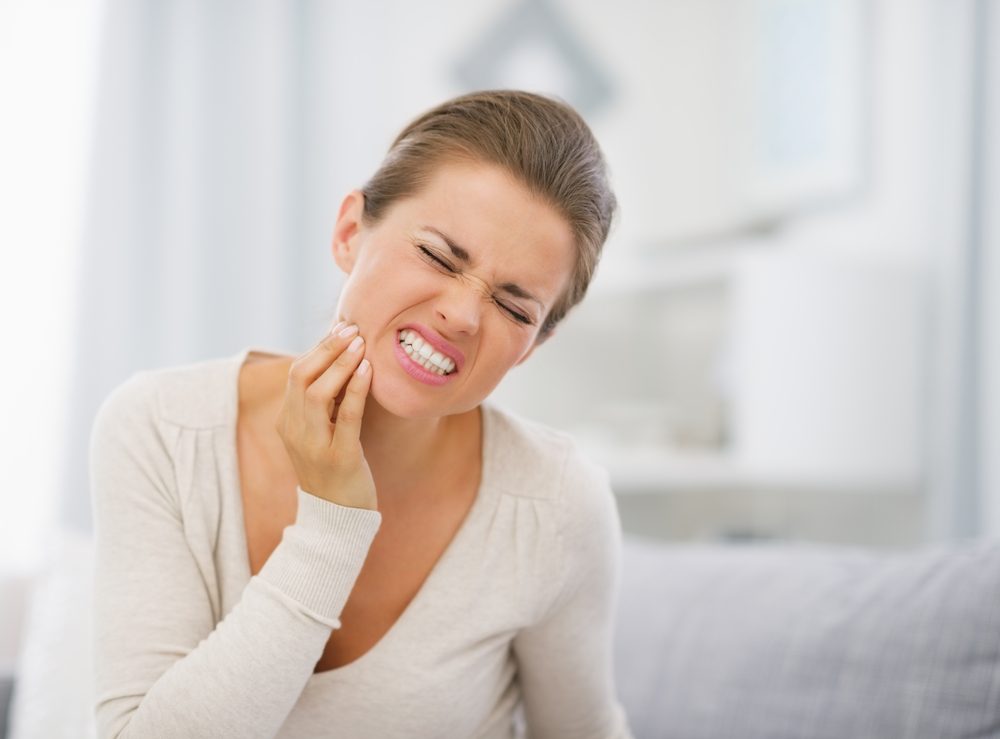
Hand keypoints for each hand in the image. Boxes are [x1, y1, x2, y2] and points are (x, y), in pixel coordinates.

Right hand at [274, 321, 376, 510]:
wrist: (337, 520)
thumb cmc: (335, 469)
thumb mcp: (323, 432)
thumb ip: (327, 402)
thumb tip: (343, 358)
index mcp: (287, 422)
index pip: (295, 374)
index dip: (318, 348)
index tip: (342, 327)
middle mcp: (294, 431)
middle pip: (300, 377)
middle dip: (327, 348)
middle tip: (352, 328)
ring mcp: (314, 446)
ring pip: (318, 394)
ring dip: (340, 364)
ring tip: (361, 344)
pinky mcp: (339, 458)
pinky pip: (346, 417)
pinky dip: (356, 390)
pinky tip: (368, 371)